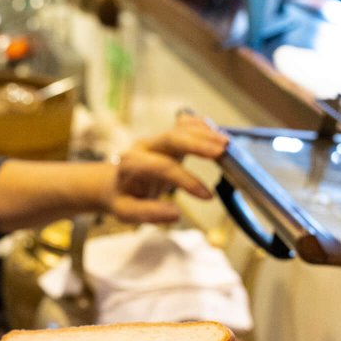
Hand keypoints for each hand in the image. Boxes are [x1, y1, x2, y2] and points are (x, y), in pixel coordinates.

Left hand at [107, 115, 227, 224]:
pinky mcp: (166, 138)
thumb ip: (149, 213)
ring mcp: (156, 139)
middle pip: (172, 138)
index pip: (162, 167)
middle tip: (222, 152)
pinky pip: (184, 126)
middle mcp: (143, 146)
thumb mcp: (127, 212)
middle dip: (198, 144)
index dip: (187, 180)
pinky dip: (201, 127)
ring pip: (180, 129)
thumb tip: (176, 214)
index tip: (208, 197)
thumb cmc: (122, 199)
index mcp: (131, 163)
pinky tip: (218, 132)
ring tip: (227, 144)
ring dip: (205, 134)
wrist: (113, 183)